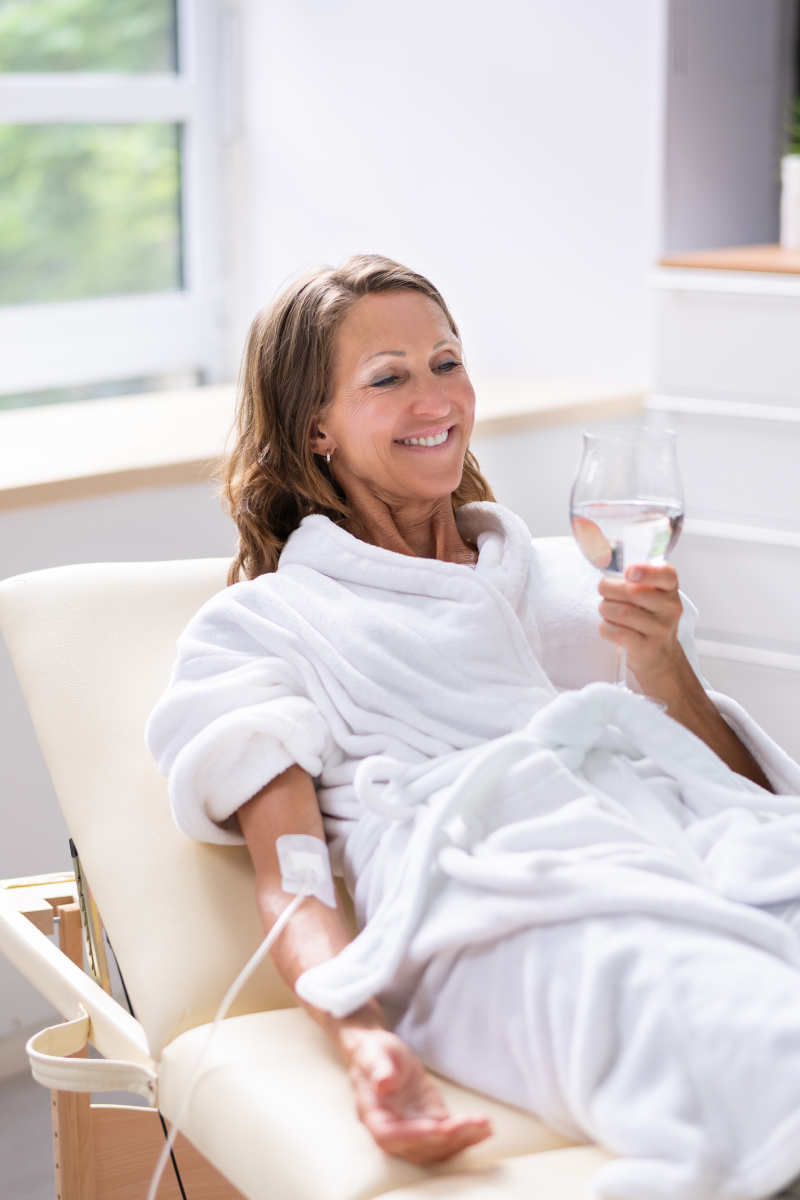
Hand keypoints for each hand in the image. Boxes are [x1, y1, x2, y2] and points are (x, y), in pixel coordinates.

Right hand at [342, 1028, 491, 1163]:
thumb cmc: (373, 1053)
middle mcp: (393, 1130)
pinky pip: (449, 1137)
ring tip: (483, 1125)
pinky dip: (468, 1136)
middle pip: (419, 1148)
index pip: (390, 1136)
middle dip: (447, 1139)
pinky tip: (485, 1129)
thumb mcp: (373, 1052)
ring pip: (437, 1148)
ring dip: (462, 1140)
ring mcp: (413, 1130)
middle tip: (472, 1124)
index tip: (438, 1129)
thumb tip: (382, 1083)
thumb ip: (376, 1067)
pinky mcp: (430, 1123)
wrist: (382, 1055)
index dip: (414, 1136)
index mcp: (372, 1115)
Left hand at [598, 563, 683, 685]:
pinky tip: (610, 627)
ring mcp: (660, 630)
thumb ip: (636, 582)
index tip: (628, 573)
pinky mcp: (647, 648)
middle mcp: (670, 609)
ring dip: (605, 609)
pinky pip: (616, 632)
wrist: (661, 656)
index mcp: (670, 590)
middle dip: (609, 589)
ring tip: (607, 611)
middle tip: (605, 592)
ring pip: (621, 612)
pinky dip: (605, 627)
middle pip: (632, 592)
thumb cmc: (648, 620)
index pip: (666, 575)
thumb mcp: (651, 596)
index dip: (645, 571)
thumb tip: (608, 577)